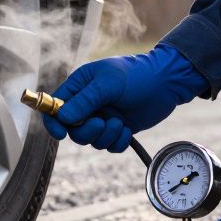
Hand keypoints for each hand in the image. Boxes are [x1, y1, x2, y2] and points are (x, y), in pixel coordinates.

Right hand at [42, 44, 207, 151]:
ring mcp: (103, 117)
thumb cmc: (137, 75)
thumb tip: (63, 118)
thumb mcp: (109, 83)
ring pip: (91, 140)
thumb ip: (86, 100)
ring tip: (120, 123)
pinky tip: (127, 129)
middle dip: (87, 131)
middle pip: (73, 130)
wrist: (166, 83)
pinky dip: (118, 142)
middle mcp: (88, 104)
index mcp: (80, 86)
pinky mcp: (117, 129)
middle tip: (101, 122)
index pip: (55, 107)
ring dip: (105, 136)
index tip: (61, 133)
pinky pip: (109, 146)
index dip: (54, 122)